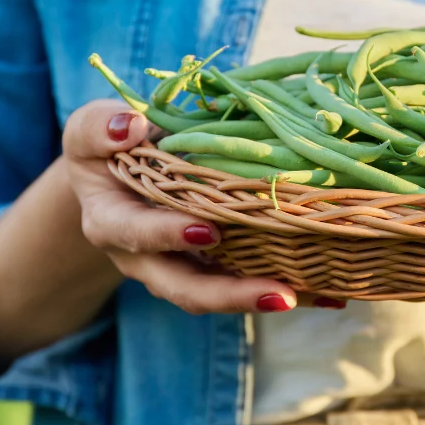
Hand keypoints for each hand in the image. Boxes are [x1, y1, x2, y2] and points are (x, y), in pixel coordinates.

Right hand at [62, 100, 342, 314]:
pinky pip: (251, 284)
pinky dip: (293, 290)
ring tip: (323, 296)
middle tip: (281, 294)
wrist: (118, 179)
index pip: (137, 234)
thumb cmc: (107, 146)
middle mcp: (147, 261)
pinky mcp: (217, 270)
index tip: (208, 230)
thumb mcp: (91, 130)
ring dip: (272, 297)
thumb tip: (130, 126)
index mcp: (112, 224)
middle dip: (234, 295)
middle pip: (187, 288)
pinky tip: (334, 295)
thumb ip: (99, 127)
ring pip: (225, 296)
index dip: (168, 235)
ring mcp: (185, 270)